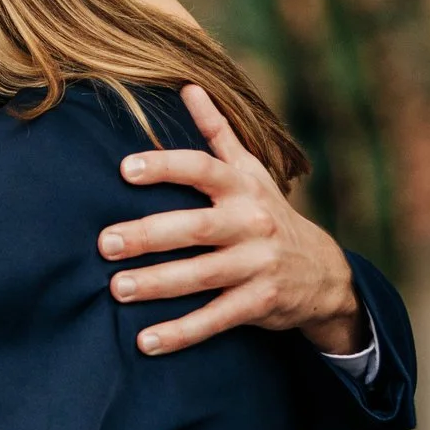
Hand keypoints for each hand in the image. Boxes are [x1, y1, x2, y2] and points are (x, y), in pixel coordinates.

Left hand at [101, 85, 365, 356]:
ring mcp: (257, 265)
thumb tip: (189, 87)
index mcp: (243, 187)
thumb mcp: (251, 172)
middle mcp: (251, 223)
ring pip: (201, 276)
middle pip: (195, 226)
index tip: (124, 169)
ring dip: (157, 284)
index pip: (202, 169)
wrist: (324, 273)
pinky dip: (180, 333)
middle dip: (148, 234)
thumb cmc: (269, 215)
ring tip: (116, 289)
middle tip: (105, 243)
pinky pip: (215, 319)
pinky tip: (145, 342)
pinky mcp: (259, 303)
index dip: (165, 166)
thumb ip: (218, 133)